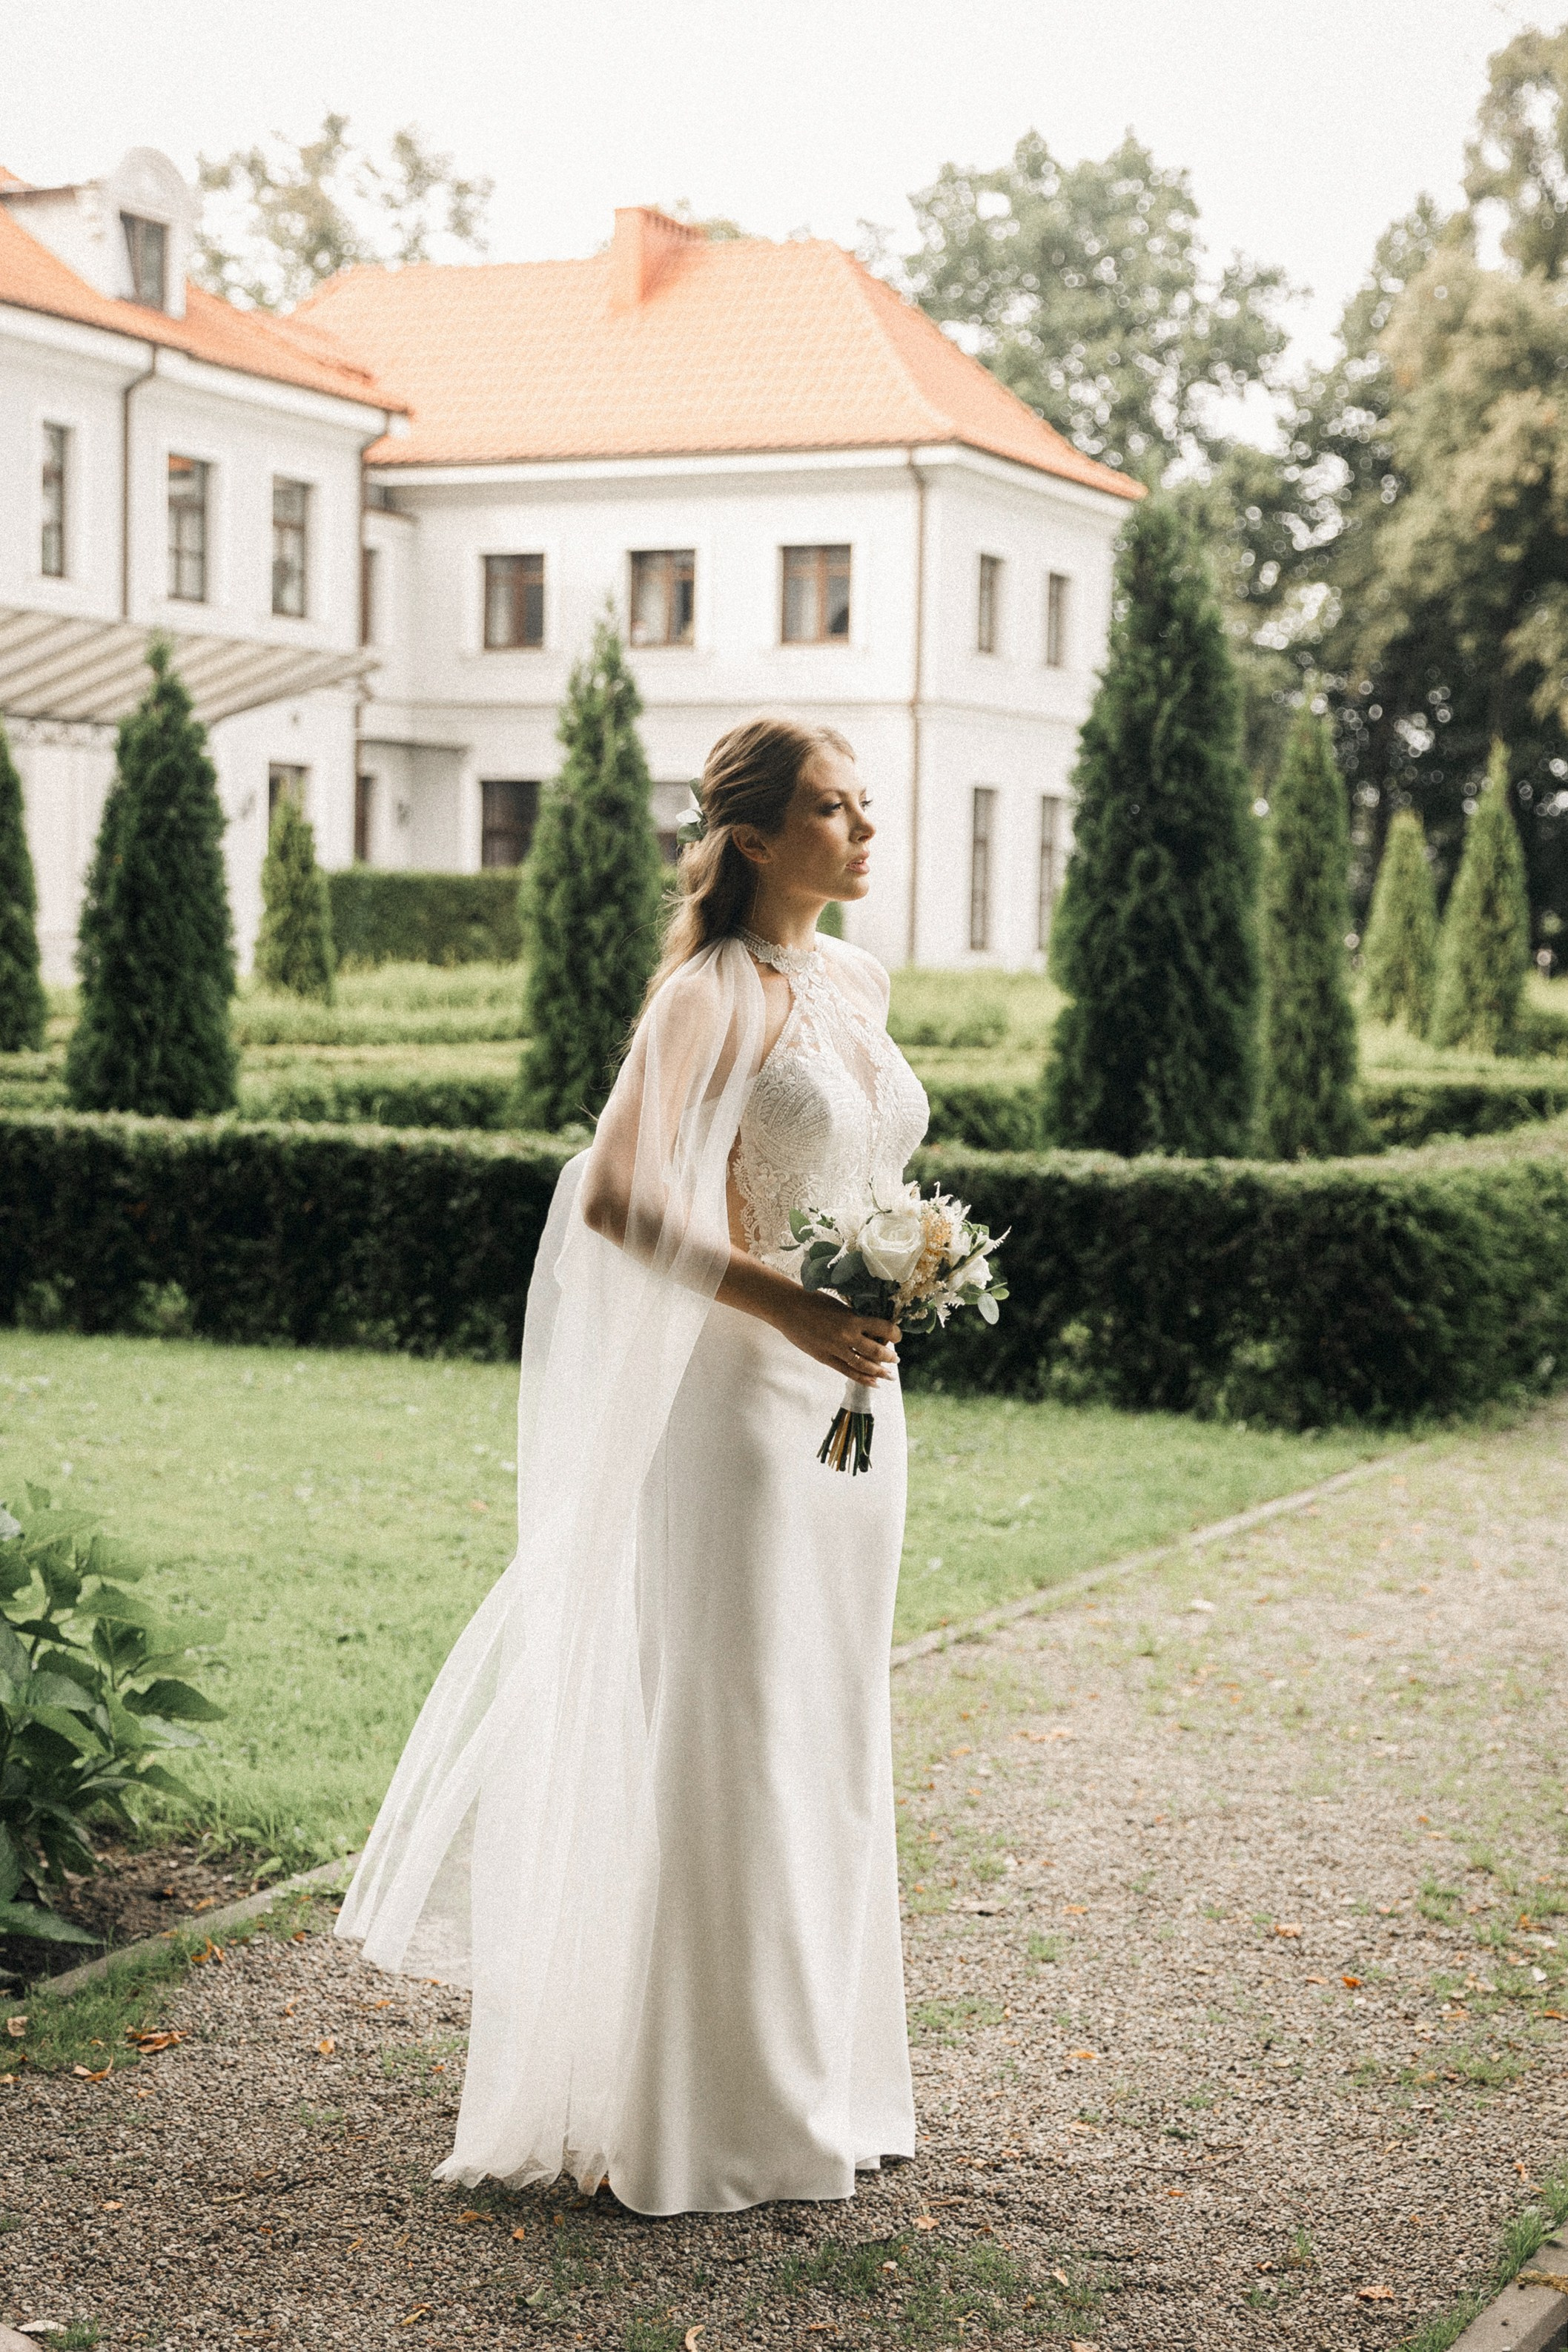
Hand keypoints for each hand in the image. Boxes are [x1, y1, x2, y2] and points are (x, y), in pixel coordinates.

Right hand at [774, 1288, 900, 1383]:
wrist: (788, 1308)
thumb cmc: (812, 1301)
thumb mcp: (839, 1305)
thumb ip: (853, 1317)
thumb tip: (869, 1328)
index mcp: (852, 1318)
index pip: (882, 1328)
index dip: (894, 1333)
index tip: (898, 1336)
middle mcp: (847, 1335)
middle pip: (876, 1351)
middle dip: (889, 1357)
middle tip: (896, 1359)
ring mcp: (836, 1349)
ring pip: (864, 1365)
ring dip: (879, 1371)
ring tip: (889, 1375)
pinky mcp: (825, 1358)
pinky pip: (847, 1371)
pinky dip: (862, 1378)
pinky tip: (873, 1383)